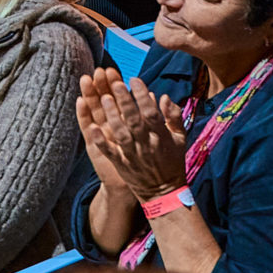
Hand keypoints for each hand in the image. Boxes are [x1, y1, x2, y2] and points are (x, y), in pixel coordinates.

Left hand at [74, 69, 188, 201]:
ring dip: (112, 116)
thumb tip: (164, 97)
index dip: (143, 95)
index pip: (151, 112)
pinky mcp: (122, 164)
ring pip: (121, 133)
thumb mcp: (180, 137)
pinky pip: (110, 151)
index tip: (134, 79)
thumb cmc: (173, 161)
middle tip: (114, 83)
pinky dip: (101, 141)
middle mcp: (146, 144)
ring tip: (103, 98)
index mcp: (161, 135)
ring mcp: (133, 154)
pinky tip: (92, 127)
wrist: (164, 192)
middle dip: (124, 101)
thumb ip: (174, 116)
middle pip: (134, 120)